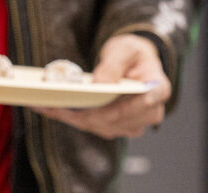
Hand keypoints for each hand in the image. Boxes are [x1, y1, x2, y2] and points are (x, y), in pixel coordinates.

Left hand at [33, 34, 170, 138]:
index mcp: (158, 89)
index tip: (100, 110)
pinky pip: (95, 127)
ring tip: (49, 106)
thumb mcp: (124, 49)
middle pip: (117, 119)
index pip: (145, 102)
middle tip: (58, 104)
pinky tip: (54, 110)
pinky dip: (74, 119)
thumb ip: (113, 65)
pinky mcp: (119, 129)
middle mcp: (150, 112)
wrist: (134, 65)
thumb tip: (100, 85)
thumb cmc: (132, 55)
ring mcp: (135, 124)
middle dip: (87, 114)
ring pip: (103, 127)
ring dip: (75, 118)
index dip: (124, 109)